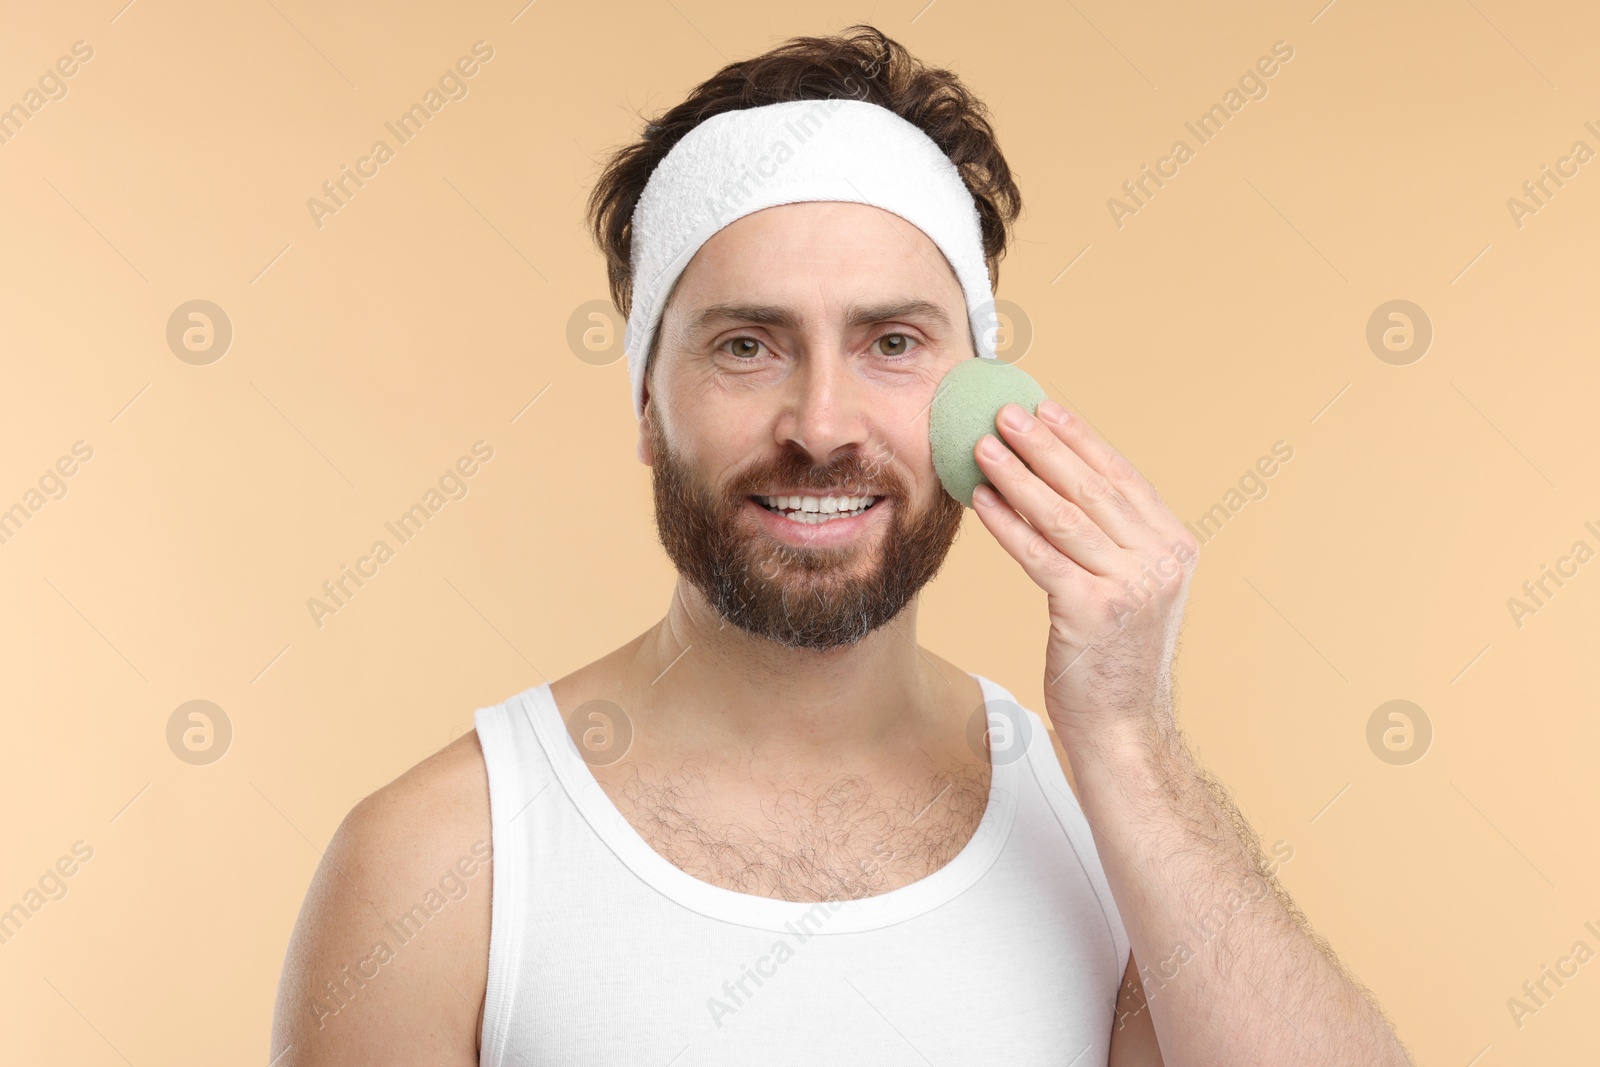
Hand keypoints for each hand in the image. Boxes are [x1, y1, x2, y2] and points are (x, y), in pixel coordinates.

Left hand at [969, 398, 1197, 744]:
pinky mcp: (1092, 612)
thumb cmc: (1115, 660)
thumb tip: (1060, 483)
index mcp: (1175, 547)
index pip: (1122, 478)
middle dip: (1044, 445)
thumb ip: (1115, 542)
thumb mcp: (1132, 590)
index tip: (1046, 407)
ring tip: (984, 446)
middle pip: (1091, 488)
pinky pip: (1040, 555)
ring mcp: (1129, 587)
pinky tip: (982, 500)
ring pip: (1063, 516)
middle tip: (1005, 412)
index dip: (1081, 439)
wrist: (1124, 730)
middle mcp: (1160, 561)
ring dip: (1018, 476)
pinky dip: (1007, 523)